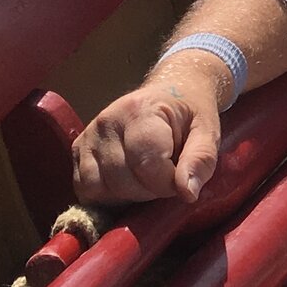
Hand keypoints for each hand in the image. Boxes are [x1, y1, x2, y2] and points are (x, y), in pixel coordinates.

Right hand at [71, 64, 224, 205]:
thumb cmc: (190, 114)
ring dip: (127, 195)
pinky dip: (106, 195)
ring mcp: (88, 135)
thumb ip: (200, 161)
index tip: (180, 178)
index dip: (167, 183)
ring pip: (99, 188)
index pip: (146, 163)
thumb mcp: (208, 132)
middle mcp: (107, 121)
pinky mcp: (78, 149)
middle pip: (122, 179)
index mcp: (140, 111)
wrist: (171, 91)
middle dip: (149, 190)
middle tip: (165, 176)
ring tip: (146, 178)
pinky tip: (126, 183)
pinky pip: (84, 188)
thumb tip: (187, 193)